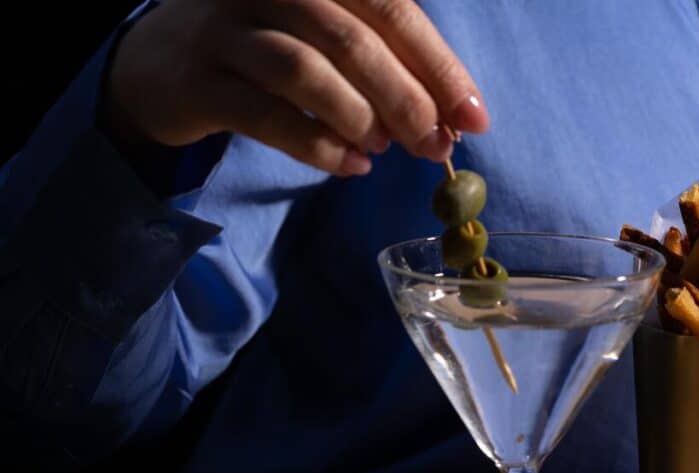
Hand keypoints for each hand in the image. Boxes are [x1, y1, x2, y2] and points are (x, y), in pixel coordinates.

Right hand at [102, 0, 488, 175]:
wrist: (159, 65)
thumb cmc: (265, 49)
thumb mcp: (324, 35)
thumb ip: (383, 64)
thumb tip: (448, 120)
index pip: (390, 7)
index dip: (439, 65)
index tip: (474, 117)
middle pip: (352, 38)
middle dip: (407, 100)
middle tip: (433, 146)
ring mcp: (225, 29)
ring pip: (306, 70)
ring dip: (360, 118)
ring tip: (382, 151)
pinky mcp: (198, 81)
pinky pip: (266, 115)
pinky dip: (317, 145)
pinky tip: (349, 166)